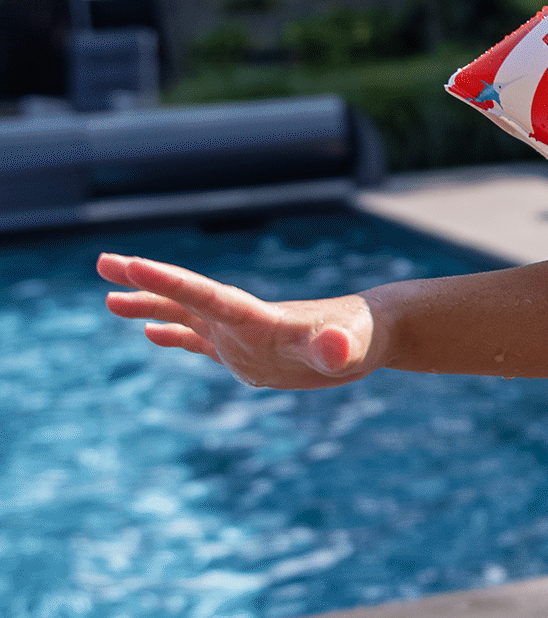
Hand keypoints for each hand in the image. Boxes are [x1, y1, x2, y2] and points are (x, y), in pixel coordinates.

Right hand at [98, 251, 378, 386]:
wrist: (374, 333)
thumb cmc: (364, 338)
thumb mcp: (352, 348)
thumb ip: (338, 348)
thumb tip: (334, 350)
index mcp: (258, 318)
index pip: (206, 295)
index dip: (168, 281)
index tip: (128, 263)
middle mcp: (243, 322)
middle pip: (186, 297)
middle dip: (146, 282)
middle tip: (102, 263)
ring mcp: (244, 337)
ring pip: (187, 317)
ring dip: (150, 307)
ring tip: (108, 301)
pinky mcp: (250, 354)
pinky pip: (203, 342)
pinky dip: (176, 336)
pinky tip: (151, 333)